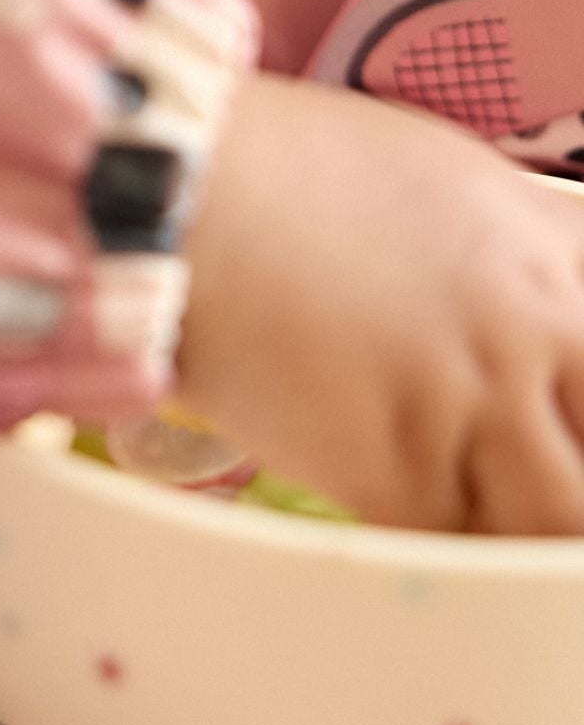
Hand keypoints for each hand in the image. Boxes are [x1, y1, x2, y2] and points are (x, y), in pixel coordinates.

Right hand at [174, 70, 583, 534]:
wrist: (179, 192)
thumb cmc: (298, 172)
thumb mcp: (458, 185)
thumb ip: (541, 258)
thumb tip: (570, 316)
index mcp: (553, 262)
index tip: (566, 446)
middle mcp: (528, 336)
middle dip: (565, 502)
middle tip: (526, 500)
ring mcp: (462, 408)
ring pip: (546, 533)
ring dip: (512, 534)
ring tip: (462, 514)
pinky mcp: (389, 475)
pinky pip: (447, 552)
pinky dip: (429, 547)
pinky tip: (391, 505)